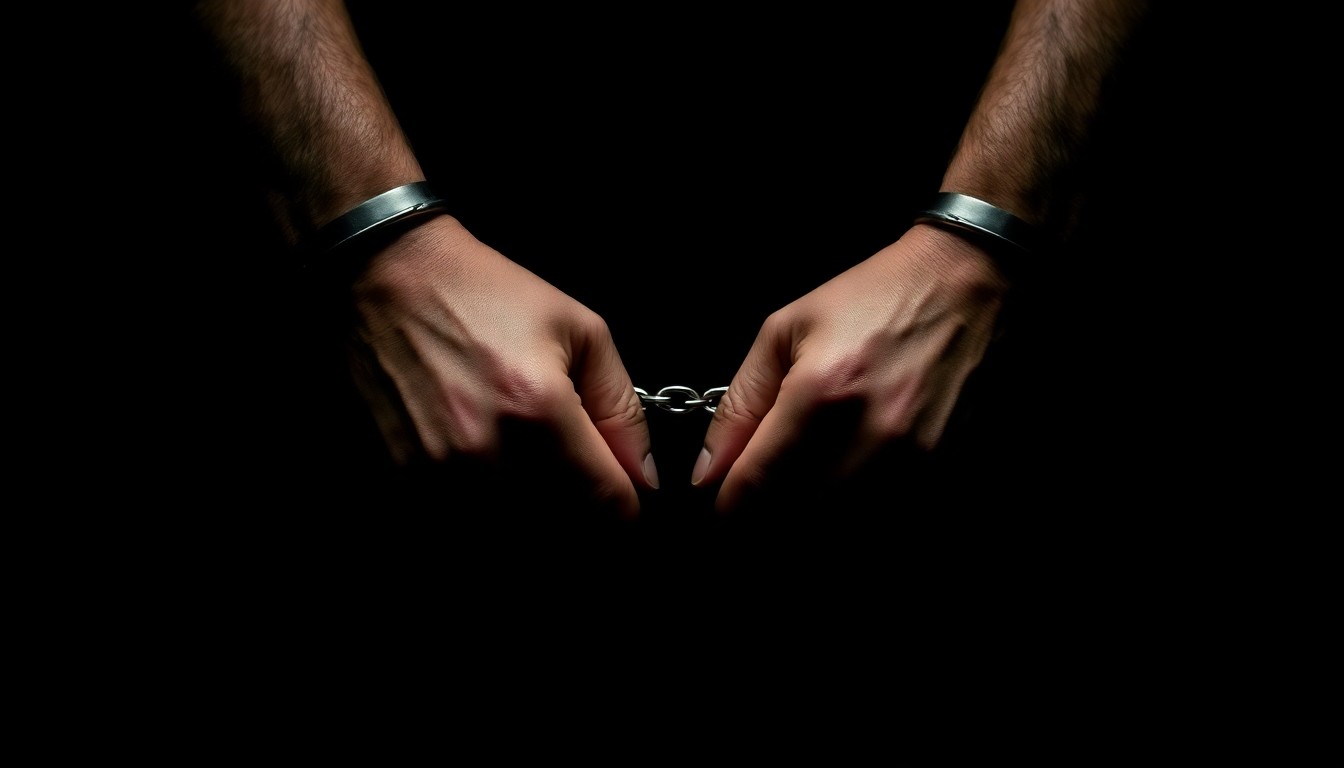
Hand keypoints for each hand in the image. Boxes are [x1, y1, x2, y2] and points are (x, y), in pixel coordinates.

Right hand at [344, 215, 655, 518]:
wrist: (387, 277)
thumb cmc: (488, 295)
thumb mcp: (580, 330)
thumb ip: (621, 407)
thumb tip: (643, 477)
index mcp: (539, 413)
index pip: (608, 506)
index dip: (625, 503)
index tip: (619, 488)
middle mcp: (486, 456)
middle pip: (560, 533)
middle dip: (578, 514)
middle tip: (572, 478)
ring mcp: (435, 477)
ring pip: (508, 541)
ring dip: (528, 521)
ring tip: (526, 473)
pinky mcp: (398, 484)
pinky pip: (455, 530)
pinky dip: (479, 515)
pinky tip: (483, 475)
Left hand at [693, 224, 1009, 513]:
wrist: (961, 287)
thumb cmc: (867, 300)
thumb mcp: (784, 332)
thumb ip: (740, 405)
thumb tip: (707, 472)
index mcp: (820, 396)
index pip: (754, 490)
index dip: (726, 505)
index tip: (721, 498)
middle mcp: (868, 440)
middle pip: (791, 522)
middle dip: (762, 518)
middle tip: (756, 495)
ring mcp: (910, 465)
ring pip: (835, 532)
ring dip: (805, 523)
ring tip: (795, 493)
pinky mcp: (938, 474)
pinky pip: (880, 524)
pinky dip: (850, 517)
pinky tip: (838, 489)